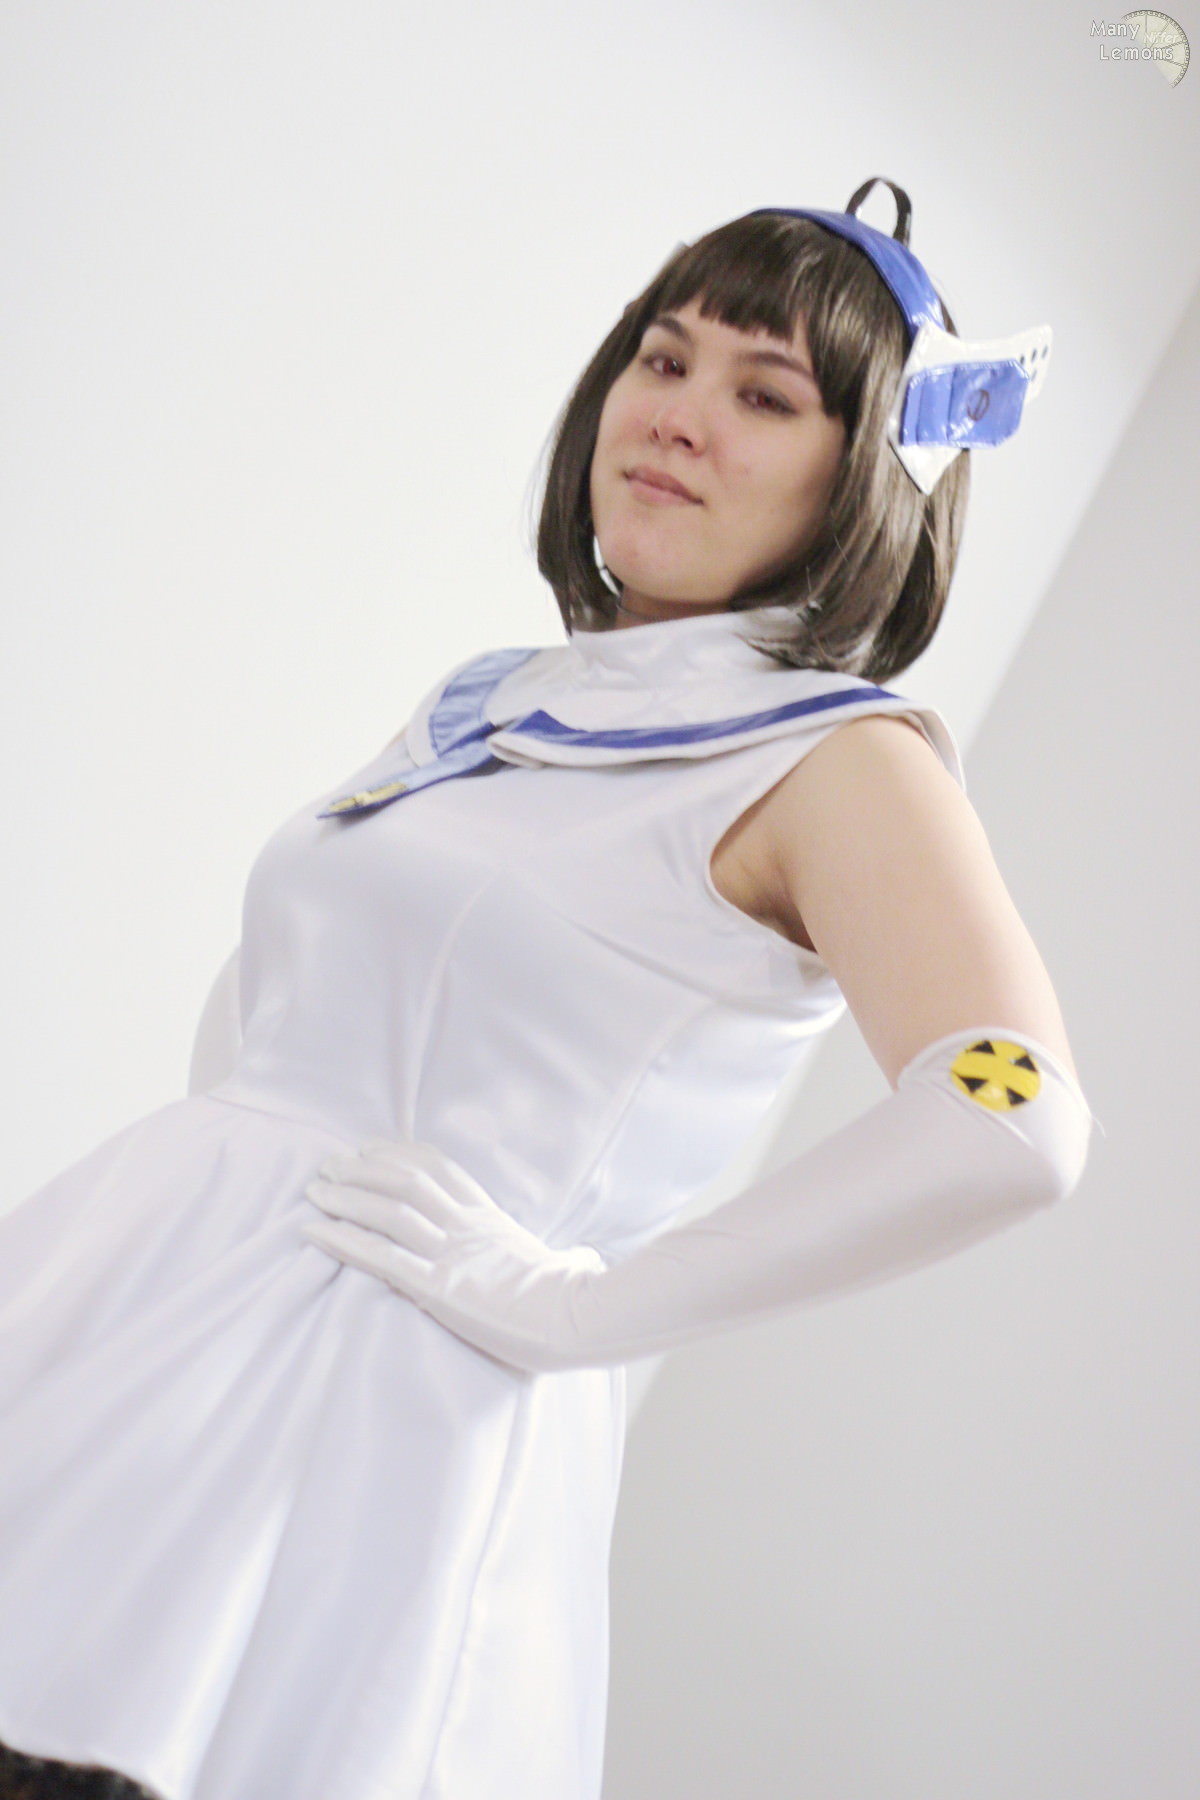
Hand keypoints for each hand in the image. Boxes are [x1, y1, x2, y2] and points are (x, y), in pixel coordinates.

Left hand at [302, 1138, 605, 1372]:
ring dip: (347, 1196)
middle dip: (364, 1167)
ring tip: (315, 1191)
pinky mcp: (440, 1287)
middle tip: (330, 1164)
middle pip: (408, 1179)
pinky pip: (383, 1257)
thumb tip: (581, 1258)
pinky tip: (314, 1231)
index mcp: (490, 1218)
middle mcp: (467, 1226)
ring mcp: (453, 1254)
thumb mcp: (557, 1264)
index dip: (401, 1152)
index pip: (442, 1168)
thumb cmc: (573, 1301)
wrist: (578, 1321)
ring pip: (391, 1209)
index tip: (371, 1146)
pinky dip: (344, 1240)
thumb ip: (554, 1253)